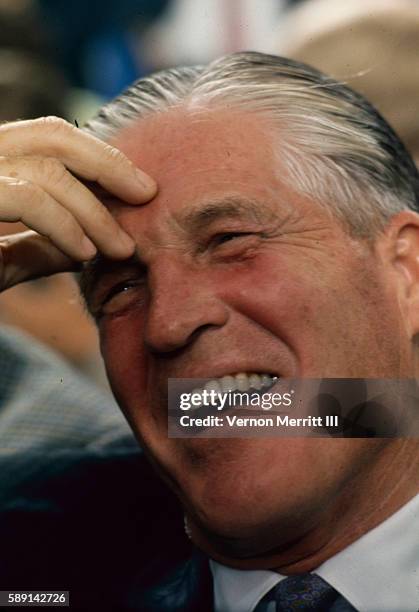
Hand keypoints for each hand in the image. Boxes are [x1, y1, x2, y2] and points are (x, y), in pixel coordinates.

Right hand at [0, 116, 156, 290]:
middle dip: (110, 166)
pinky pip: (31, 200)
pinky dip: (66, 226)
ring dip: (96, 214)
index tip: (139, 187)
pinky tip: (86, 253)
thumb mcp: (1, 259)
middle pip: (53, 135)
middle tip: (147, 195)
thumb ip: (39, 248)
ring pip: (49, 171)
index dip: (100, 157)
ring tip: (122, 248)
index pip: (49, 138)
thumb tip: (85, 250)